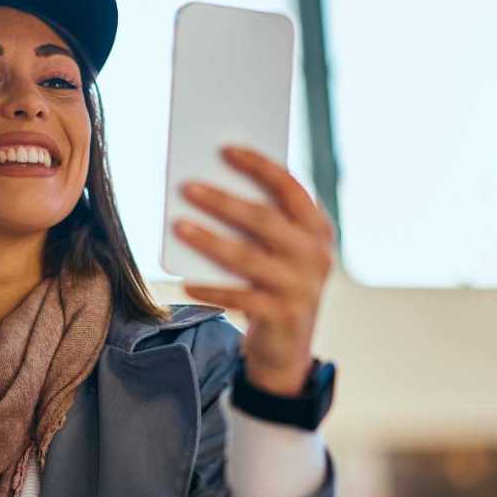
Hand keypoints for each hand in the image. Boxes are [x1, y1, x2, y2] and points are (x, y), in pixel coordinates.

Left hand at [172, 145, 335, 395]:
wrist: (287, 348)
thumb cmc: (273, 283)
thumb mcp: (277, 251)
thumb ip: (259, 222)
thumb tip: (208, 187)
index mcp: (317, 229)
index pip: (290, 188)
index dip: (259, 166)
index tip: (225, 149)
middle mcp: (315, 255)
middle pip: (264, 220)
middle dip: (223, 201)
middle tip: (187, 186)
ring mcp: (301, 287)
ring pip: (248, 258)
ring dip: (210, 240)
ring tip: (178, 226)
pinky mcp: (281, 316)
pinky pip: (239, 298)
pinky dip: (211, 289)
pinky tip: (185, 282)